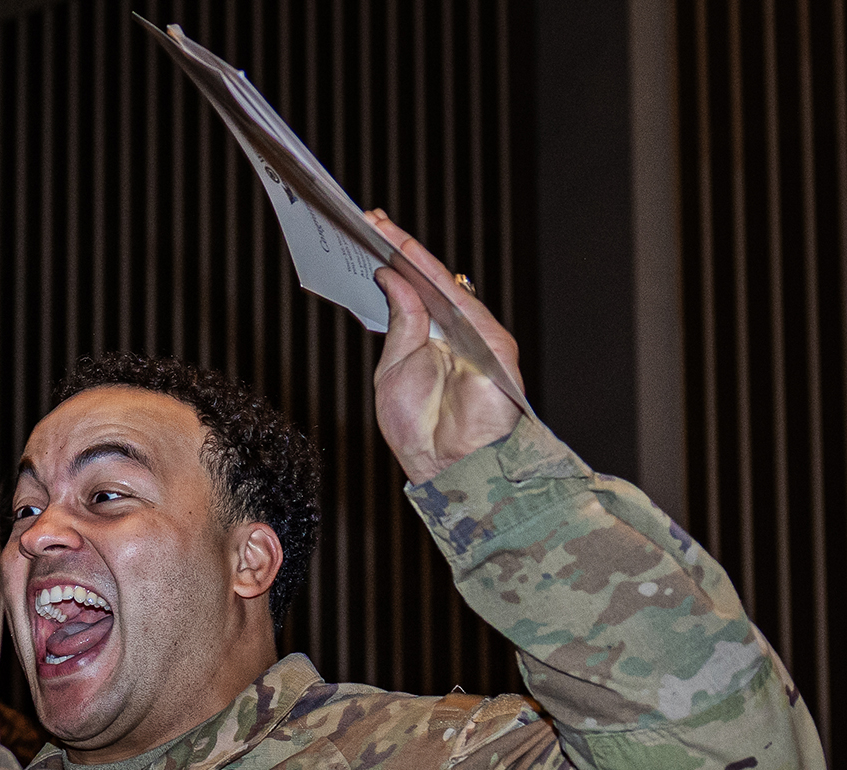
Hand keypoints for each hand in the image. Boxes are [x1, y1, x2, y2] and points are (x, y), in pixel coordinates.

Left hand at [368, 210, 524, 483]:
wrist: (450, 464)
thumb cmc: (421, 429)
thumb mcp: (393, 370)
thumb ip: (399, 323)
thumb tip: (389, 278)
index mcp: (429, 340)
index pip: (409, 293)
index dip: (388, 265)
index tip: (363, 239)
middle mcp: (452, 330)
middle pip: (424, 280)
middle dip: (396, 249)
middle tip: (368, 221)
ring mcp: (474, 331)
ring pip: (441, 281)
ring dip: (411, 253)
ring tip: (380, 229)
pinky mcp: (491, 338)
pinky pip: (459, 297)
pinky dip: (432, 274)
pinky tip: (407, 255)